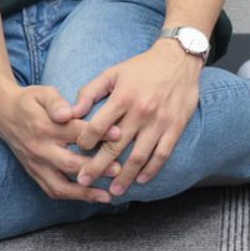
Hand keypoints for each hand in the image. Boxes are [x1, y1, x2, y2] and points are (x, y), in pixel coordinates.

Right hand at [0, 84, 113, 202]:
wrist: (3, 114)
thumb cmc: (30, 101)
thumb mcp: (43, 93)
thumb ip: (56, 102)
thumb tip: (67, 113)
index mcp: (44, 127)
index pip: (75, 133)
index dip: (99, 134)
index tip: (120, 135)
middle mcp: (39, 149)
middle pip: (70, 164)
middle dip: (96, 168)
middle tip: (119, 170)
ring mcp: (35, 164)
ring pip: (60, 186)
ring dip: (84, 193)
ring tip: (107, 196)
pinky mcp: (34, 173)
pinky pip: (52, 190)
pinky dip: (72, 196)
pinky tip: (90, 196)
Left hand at [70, 43, 202, 195]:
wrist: (179, 59)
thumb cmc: (142, 67)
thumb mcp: (113, 72)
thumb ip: (90, 92)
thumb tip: (69, 113)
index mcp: (123, 97)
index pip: (98, 127)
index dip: (85, 142)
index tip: (77, 152)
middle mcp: (141, 111)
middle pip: (116, 147)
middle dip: (97, 167)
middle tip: (83, 181)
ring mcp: (160, 121)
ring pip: (139, 156)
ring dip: (125, 176)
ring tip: (113, 191)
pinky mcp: (176, 126)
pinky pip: (162, 153)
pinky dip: (151, 169)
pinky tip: (141, 179)